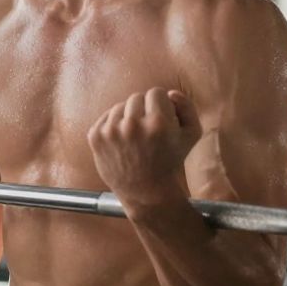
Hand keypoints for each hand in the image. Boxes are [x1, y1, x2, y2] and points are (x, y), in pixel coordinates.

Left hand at [87, 88, 202, 207]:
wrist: (144, 192)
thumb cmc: (170, 162)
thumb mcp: (191, 135)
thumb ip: (187, 107)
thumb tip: (170, 93)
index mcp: (157, 123)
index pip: (156, 93)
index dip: (161, 105)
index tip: (161, 119)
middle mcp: (132, 125)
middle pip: (137, 97)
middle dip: (144, 110)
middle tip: (148, 130)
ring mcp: (111, 131)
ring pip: (120, 106)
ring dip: (128, 117)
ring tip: (135, 137)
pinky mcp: (95, 136)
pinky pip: (106, 117)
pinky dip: (114, 125)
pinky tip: (122, 140)